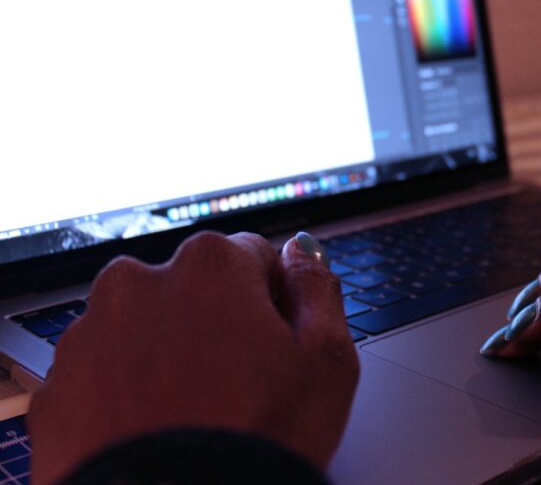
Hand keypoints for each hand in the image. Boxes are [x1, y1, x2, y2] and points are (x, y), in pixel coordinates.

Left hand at [28, 231, 358, 484]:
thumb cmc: (256, 441)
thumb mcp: (327, 360)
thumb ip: (318, 290)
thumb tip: (305, 254)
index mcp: (211, 264)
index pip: (254, 257)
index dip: (275, 304)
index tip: (279, 346)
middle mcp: (141, 282)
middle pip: (194, 288)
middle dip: (217, 323)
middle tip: (241, 385)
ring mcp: (91, 334)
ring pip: (145, 329)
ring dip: (169, 354)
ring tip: (197, 413)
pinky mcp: (59, 386)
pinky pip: (104, 374)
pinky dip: (128, 392)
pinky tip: (158, 429)